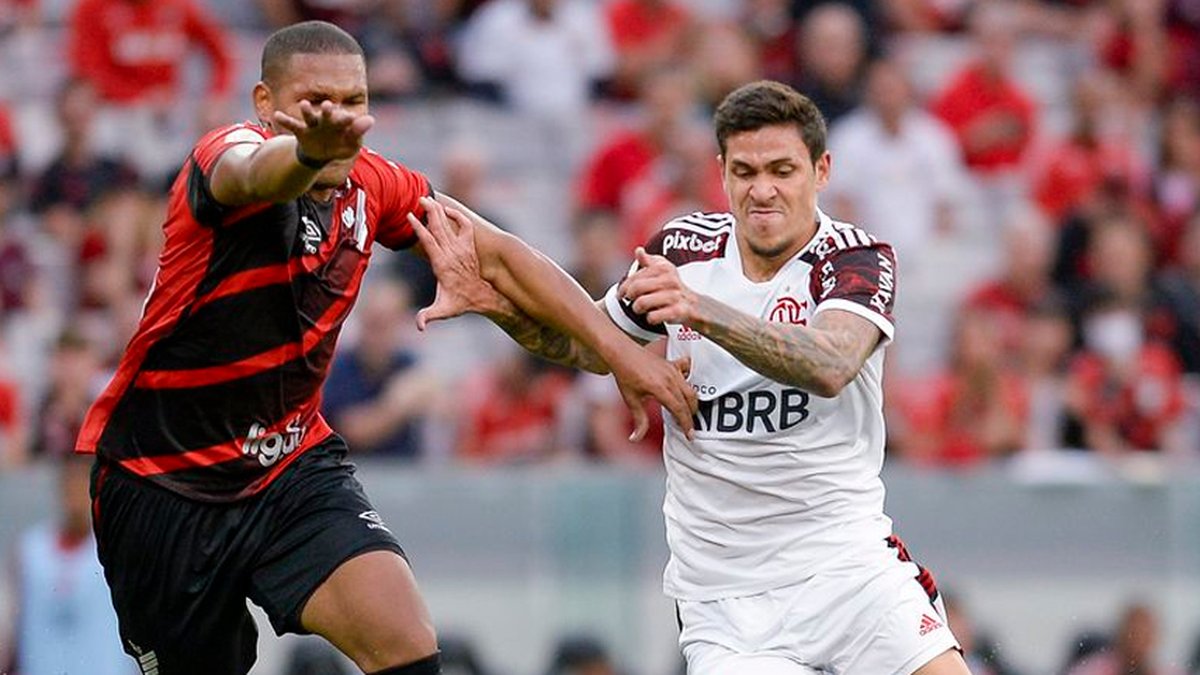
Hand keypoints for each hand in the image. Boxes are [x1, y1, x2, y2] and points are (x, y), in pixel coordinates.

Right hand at [272, 100, 374, 163]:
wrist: (321, 153)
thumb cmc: (339, 146)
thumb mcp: (351, 144)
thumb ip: (358, 133)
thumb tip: (371, 119)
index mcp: (341, 124)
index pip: (345, 121)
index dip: (347, 120)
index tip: (350, 118)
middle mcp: (327, 121)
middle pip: (327, 115)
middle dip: (328, 111)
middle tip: (329, 105)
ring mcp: (313, 125)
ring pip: (309, 117)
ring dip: (307, 111)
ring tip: (303, 104)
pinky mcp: (301, 131)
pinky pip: (292, 125)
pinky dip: (284, 120)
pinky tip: (277, 115)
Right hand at [408, 196, 507, 329]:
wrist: (482, 297)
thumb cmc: (459, 302)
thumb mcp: (443, 310)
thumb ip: (429, 316)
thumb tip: (419, 326)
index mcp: (442, 264)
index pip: (429, 241)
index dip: (419, 228)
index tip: (410, 216)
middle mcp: (452, 253)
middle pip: (439, 227)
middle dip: (429, 212)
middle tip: (418, 198)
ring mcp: (462, 248)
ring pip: (449, 225)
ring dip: (439, 211)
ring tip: (428, 198)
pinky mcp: (469, 246)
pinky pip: (465, 226)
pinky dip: (457, 216)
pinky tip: (447, 210)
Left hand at [611, 349, 697, 440]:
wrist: (622, 353)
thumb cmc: (625, 373)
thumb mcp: (631, 400)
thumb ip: (638, 420)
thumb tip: (636, 437)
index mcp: (660, 388)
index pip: (679, 410)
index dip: (686, 424)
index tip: (689, 434)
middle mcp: (669, 379)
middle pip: (688, 401)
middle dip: (690, 416)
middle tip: (686, 426)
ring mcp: (673, 370)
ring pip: (690, 389)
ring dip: (691, 402)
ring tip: (686, 412)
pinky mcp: (673, 364)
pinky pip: (689, 372)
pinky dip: (691, 380)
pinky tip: (689, 387)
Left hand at [618, 248, 698, 324]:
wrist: (695, 305)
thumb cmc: (673, 288)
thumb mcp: (664, 271)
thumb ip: (649, 261)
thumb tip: (638, 250)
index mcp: (664, 268)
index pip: (634, 278)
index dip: (623, 288)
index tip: (621, 295)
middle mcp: (670, 280)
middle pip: (636, 289)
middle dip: (629, 297)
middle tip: (630, 301)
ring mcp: (675, 296)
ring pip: (641, 303)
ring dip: (638, 309)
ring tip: (641, 309)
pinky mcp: (678, 311)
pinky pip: (653, 317)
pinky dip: (650, 319)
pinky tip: (653, 317)